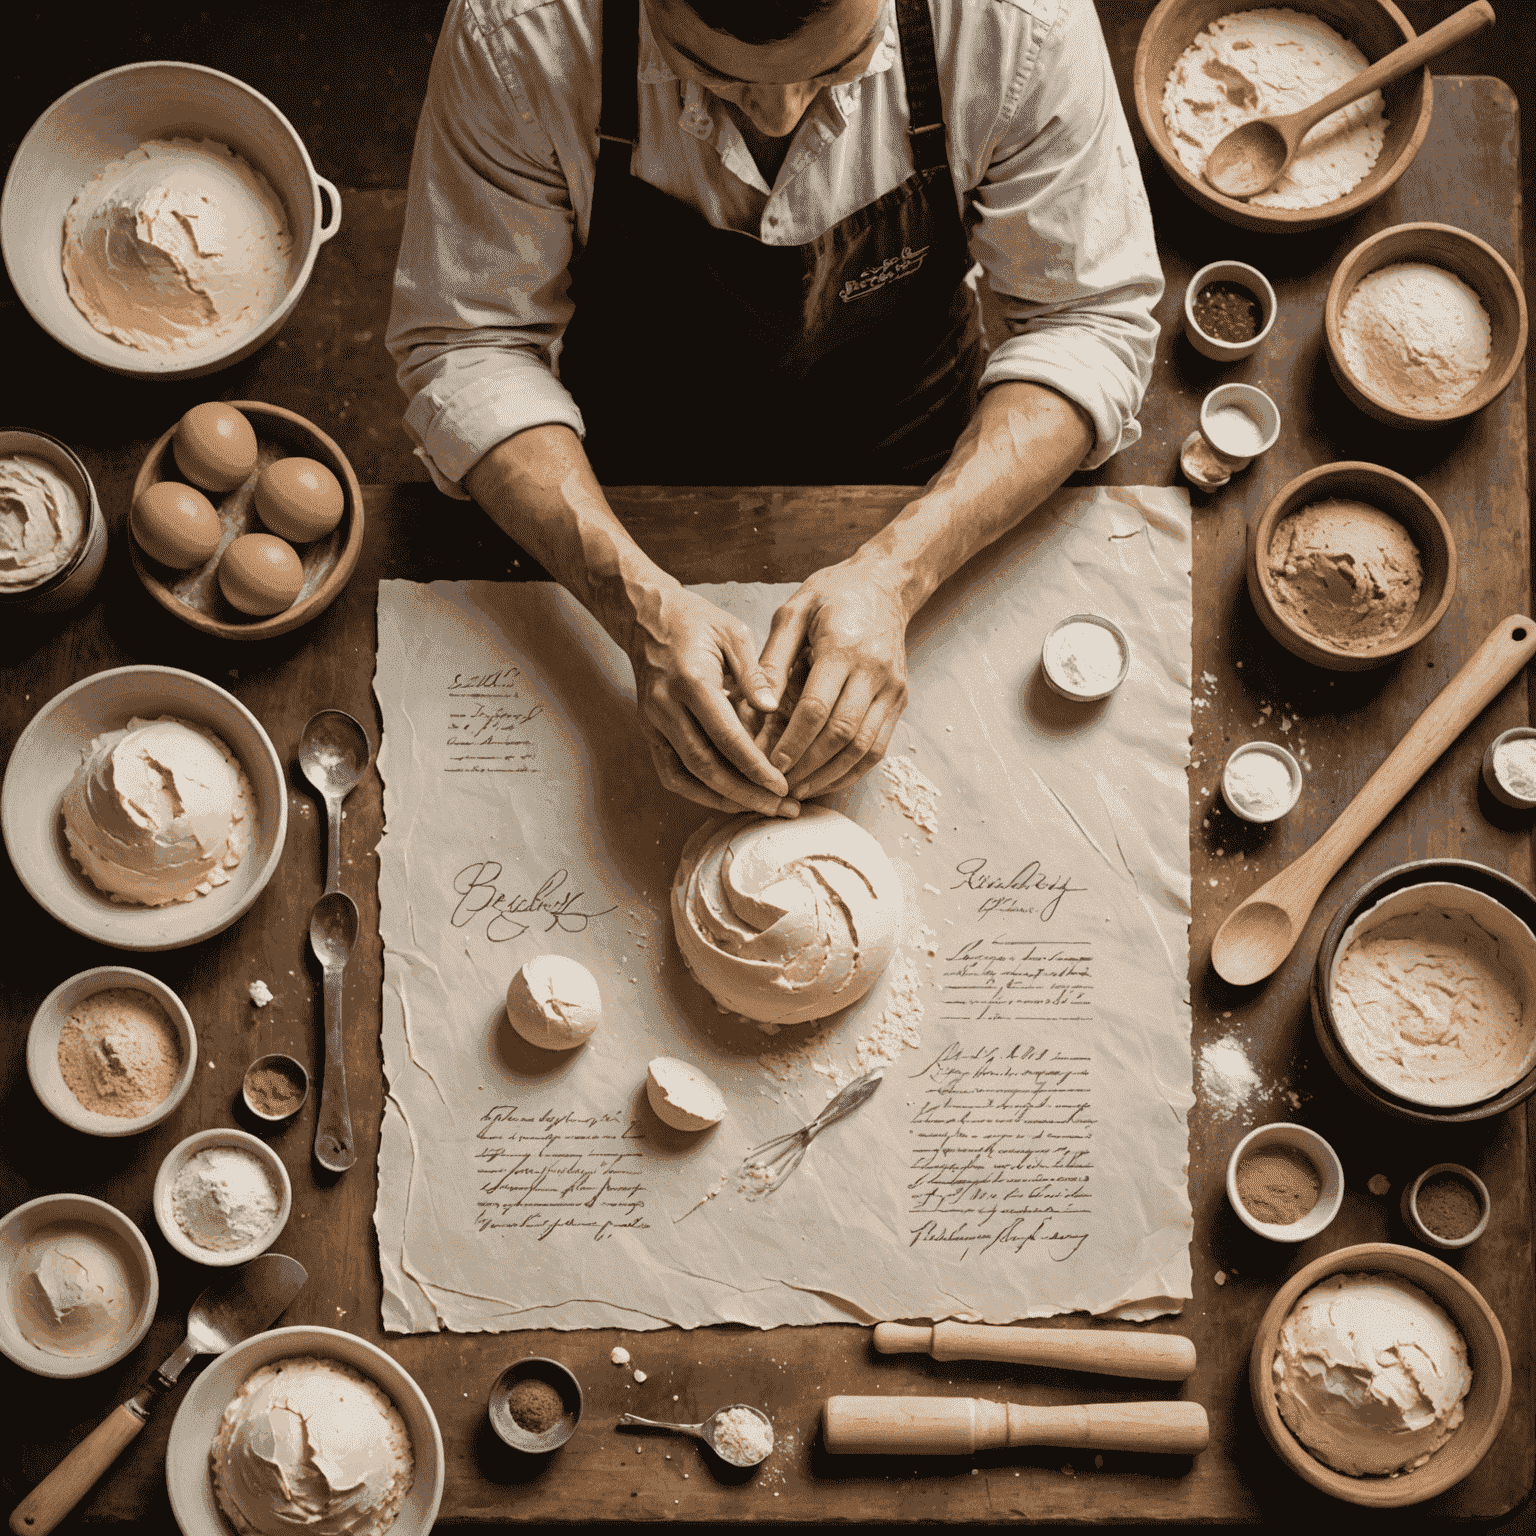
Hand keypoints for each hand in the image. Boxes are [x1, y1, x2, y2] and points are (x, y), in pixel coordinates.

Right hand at [628, 582, 797, 816]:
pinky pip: (671, 772)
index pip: (726, 738)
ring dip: (723, 799)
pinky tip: (728, 798)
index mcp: (691, 682)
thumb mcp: (732, 633)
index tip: (783, 787)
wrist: (645, 617)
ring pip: (686, 776)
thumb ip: (753, 673)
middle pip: (706, 767)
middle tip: (780, 809)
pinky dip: (698, 791)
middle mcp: (666, 707)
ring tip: (760, 809)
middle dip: (745, 794)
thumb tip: (771, 709)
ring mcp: (653, 723)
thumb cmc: (695, 621)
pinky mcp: (649, 731)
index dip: (755, 768)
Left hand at [754, 561, 908, 799]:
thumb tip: (757, 705)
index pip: (817, 708)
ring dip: (830, 775)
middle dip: (808, 766)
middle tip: (779, 786)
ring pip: (864, 748)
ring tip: (799, 790)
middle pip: (842, 734)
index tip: (769, 763)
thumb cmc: (831, 595)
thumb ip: (773, 659)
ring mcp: (892, 689)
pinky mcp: (900, 700)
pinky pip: (879, 747)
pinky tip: (827, 780)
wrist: (884, 584)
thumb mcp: (792, 613)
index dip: (793, 741)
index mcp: (844, 648)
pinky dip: (853, 770)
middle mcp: (875, 672)